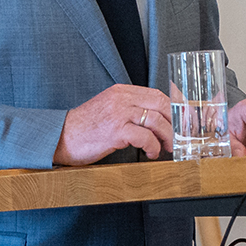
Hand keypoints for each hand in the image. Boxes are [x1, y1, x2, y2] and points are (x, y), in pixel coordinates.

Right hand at [54, 84, 173, 164]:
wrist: (61, 137)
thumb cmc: (86, 128)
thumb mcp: (109, 110)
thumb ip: (130, 109)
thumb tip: (157, 120)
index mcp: (121, 91)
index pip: (158, 94)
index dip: (174, 109)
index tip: (183, 122)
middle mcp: (121, 99)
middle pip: (161, 105)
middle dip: (174, 123)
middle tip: (178, 138)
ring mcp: (118, 114)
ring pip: (156, 120)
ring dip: (166, 137)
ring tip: (166, 148)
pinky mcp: (115, 131)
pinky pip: (144, 137)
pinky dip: (152, 147)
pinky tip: (151, 153)